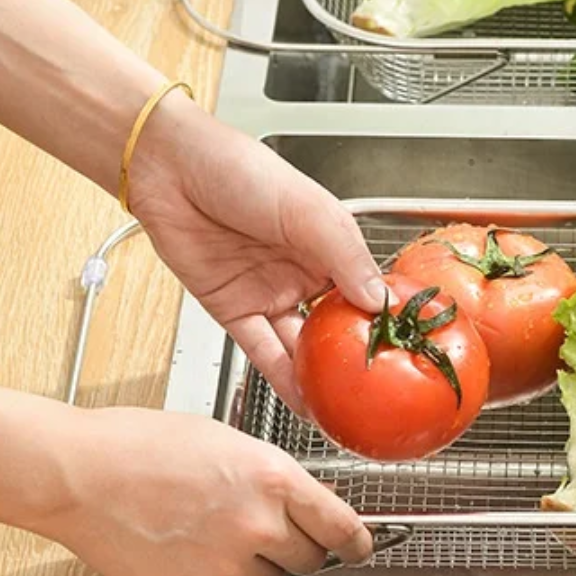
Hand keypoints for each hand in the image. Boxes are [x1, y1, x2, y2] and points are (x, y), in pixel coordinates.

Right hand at [42, 407, 371, 575]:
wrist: (83, 474)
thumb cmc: (144, 445)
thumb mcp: (228, 441)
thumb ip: (270, 476)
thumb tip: (299, 502)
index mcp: (273, 478)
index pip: (340, 526)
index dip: (356, 542)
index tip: (362, 548)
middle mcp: (259, 525)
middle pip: (310, 560)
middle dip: (300, 548)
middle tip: (274, 532)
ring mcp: (227, 564)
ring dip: (258, 565)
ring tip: (217, 533)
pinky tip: (189, 550)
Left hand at [126, 93, 386, 412]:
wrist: (169, 168)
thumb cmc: (238, 168)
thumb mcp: (307, 209)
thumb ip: (344, 255)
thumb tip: (378, 299)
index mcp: (329, 243)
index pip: (367, 290)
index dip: (385, 320)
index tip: (406, 349)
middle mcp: (302, 270)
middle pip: (336, 324)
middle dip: (356, 358)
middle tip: (380, 391)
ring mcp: (268, 292)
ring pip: (301, 345)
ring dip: (320, 376)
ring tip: (344, 407)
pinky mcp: (234, 309)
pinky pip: (261, 351)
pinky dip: (282, 377)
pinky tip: (302, 399)